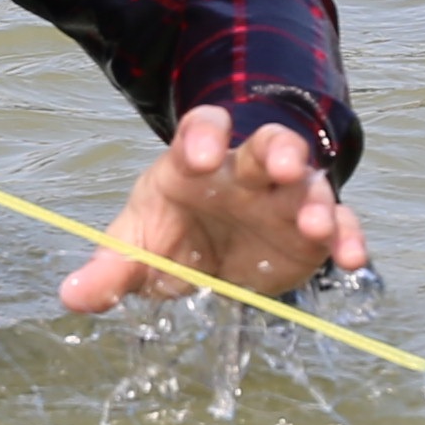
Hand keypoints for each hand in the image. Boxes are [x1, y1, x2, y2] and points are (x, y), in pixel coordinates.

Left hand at [58, 105, 369, 315]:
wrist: (216, 249)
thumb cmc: (173, 233)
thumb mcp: (138, 248)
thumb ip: (110, 271)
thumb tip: (72, 296)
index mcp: (196, 161)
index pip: (202, 129)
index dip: (203, 135)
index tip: (199, 157)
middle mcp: (247, 171)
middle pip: (268, 143)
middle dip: (278, 150)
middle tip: (280, 166)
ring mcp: (285, 196)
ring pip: (309, 181)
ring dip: (314, 199)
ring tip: (315, 223)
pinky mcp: (313, 230)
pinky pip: (338, 224)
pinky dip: (348, 236)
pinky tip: (351, 258)